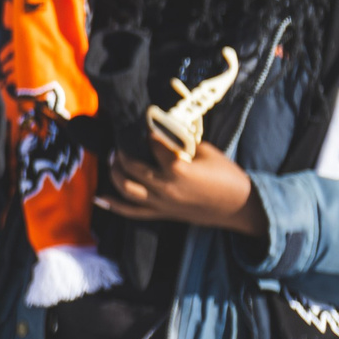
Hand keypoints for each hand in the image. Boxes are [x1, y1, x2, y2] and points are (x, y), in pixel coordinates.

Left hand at [97, 143, 266, 234]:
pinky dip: (114, 205)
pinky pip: (133, 212)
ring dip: (114, 174)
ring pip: (126, 189)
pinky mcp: (162, 214)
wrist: (240, 207)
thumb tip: (164, 132)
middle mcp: (164, 187)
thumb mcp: (207, 152)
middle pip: (131, 167)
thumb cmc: (227, 177)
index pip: (152, 144)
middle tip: (119, 143)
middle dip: (122, 152)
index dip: (147, 132)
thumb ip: (182, 143)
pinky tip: (98, 199)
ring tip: (111, 160)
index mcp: (177, 168)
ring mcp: (161, 203)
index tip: (143, 123)